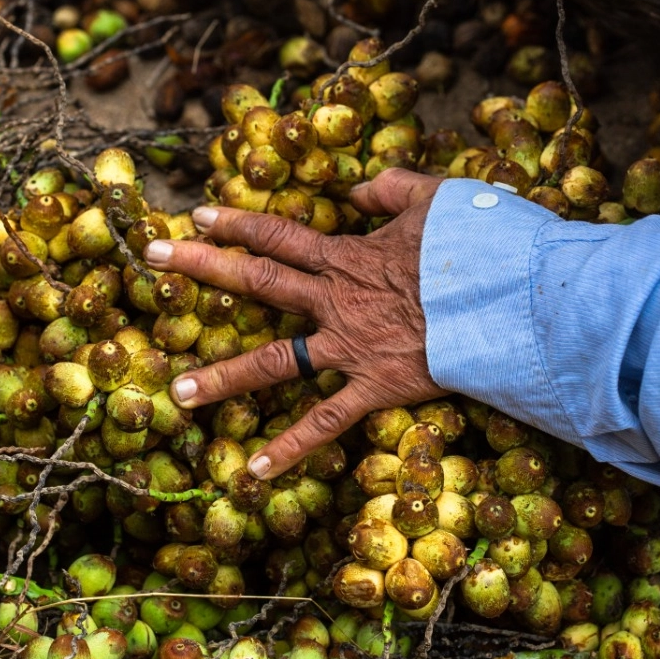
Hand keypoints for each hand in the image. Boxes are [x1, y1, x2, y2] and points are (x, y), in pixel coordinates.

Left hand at [144, 169, 446, 479]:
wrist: (508, 298)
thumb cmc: (476, 244)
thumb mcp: (435, 196)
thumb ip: (390, 187)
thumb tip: (354, 189)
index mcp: (347, 255)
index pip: (279, 236)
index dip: (236, 224)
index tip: (197, 215)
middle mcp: (335, 300)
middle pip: (257, 282)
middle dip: (202, 267)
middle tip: (151, 258)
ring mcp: (349, 346)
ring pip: (275, 362)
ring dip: (224, 377)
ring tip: (177, 392)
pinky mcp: (373, 386)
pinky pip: (326, 421)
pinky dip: (291, 446)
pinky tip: (254, 470)